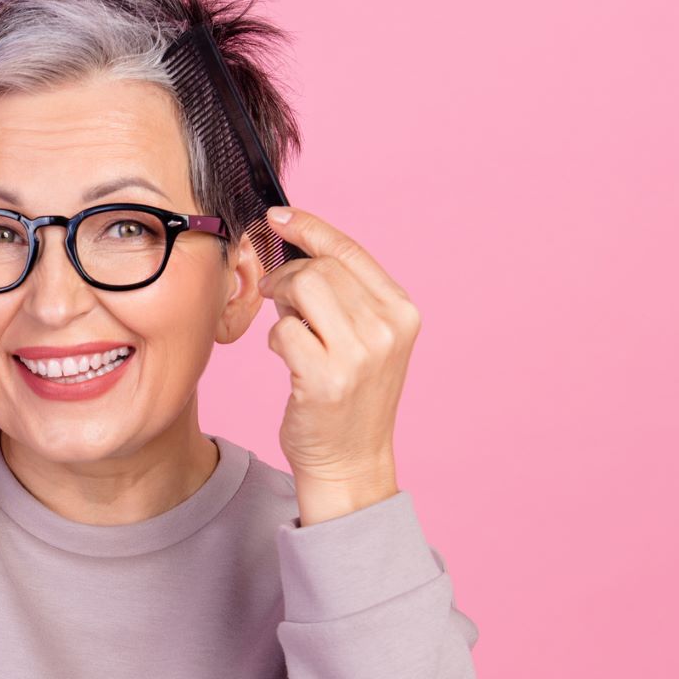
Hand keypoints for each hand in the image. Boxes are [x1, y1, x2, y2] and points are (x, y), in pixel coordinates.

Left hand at [258, 206, 419, 514]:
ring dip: (282, 303)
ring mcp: (359, 354)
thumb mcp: (365, 338)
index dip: (310, 227)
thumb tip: (294, 245)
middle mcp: (387, 329)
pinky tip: (289, 358)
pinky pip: (283, 330)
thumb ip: (343, 294)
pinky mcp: (326, 378)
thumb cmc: (349, 397)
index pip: (349, 250)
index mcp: (401, 312)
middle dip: (288, 275)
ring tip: (290, 328)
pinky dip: (277, 339)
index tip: (277, 217)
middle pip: (319, 267)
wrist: (351, 461)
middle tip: (280, 298)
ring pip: (302, 289)